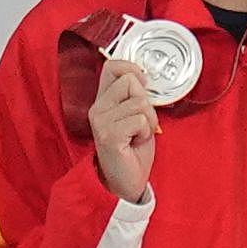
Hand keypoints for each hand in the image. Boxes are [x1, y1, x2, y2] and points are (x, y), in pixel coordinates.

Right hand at [87, 58, 157, 203]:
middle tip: (142, 124)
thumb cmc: (132, 150)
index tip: (143, 83)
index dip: (132, 69)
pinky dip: (145, 132)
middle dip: (146, 102)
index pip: (112, 66)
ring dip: (148, 121)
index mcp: (103, 100)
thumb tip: (142, 75)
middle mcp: (98, 108)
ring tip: (138, 135)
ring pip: (139, 102)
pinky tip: (135, 142)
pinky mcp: (109, 134)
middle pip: (131, 81)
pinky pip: (140, 120)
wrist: (126, 181)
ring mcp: (101, 120)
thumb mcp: (137, 116)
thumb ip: (136, 96)